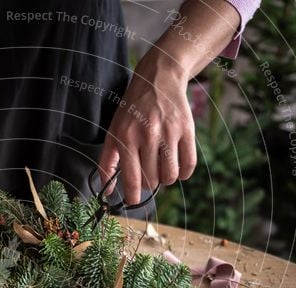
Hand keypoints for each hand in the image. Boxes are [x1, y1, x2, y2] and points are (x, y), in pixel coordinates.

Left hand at [98, 48, 196, 203]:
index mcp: (126, 137)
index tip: (133, 200)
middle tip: (148, 174)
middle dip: (149, 184)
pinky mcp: (187, 129)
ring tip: (161, 168)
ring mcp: (169, 132)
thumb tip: (106, 191)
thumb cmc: (132, 110)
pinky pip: (189, 164)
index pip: (131, 178)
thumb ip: (107, 162)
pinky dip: (183, 173)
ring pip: (171, 176)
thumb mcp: (114, 131)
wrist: (158, 79)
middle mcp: (148, 135)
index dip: (132, 196)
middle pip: (152, 180)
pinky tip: (177, 167)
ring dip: (166, 179)